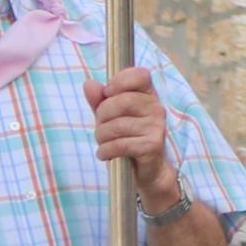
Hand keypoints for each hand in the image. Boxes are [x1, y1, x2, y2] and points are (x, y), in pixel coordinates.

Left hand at [87, 66, 181, 210]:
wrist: (146, 171)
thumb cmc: (128, 138)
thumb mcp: (111, 117)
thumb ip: (99, 100)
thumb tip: (88, 84)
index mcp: (148, 95)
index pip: (140, 74)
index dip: (119, 82)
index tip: (108, 95)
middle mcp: (156, 108)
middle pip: (121, 101)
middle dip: (102, 116)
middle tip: (101, 127)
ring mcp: (156, 127)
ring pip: (117, 125)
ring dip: (102, 137)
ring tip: (103, 143)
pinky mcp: (152, 146)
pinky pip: (120, 144)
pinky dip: (106, 151)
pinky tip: (105, 154)